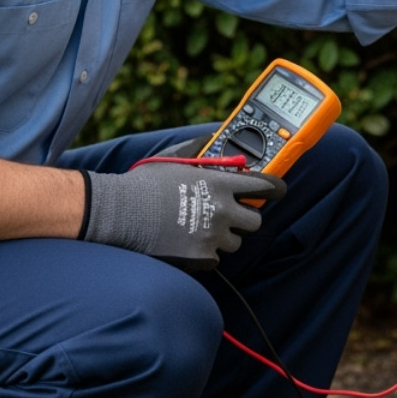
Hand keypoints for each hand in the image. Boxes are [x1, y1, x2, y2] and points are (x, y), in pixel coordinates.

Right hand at [81, 162, 284, 270]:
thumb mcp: (175, 158)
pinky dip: (205, 253)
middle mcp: (223, 210)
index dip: (274, 190)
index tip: (276, 192)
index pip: (266, 187)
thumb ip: (201, 150)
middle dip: (243, 217)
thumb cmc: (145, 183)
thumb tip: (214, 139)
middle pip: (255, 220)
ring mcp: (213, 236)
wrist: (120, 213)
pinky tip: (187, 241)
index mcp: (221, 183)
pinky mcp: (201, 258)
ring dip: (223, 236)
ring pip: (235, 241)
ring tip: (199, 228)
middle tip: (227, 214)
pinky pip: (216, 258)